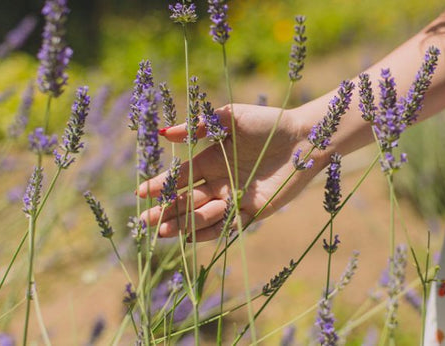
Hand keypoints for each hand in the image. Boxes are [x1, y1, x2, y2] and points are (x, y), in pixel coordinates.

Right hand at [138, 103, 326, 240]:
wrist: (304, 137)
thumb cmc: (267, 123)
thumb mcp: (229, 118)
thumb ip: (199, 126)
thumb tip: (164, 134)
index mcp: (211, 160)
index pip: (180, 177)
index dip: (160, 185)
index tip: (140, 194)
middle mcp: (220, 181)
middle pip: (187, 200)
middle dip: (165, 211)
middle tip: (144, 222)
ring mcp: (235, 197)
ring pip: (204, 215)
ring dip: (184, 223)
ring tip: (164, 231)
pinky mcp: (254, 211)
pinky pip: (229, 225)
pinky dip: (210, 231)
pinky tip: (191, 237)